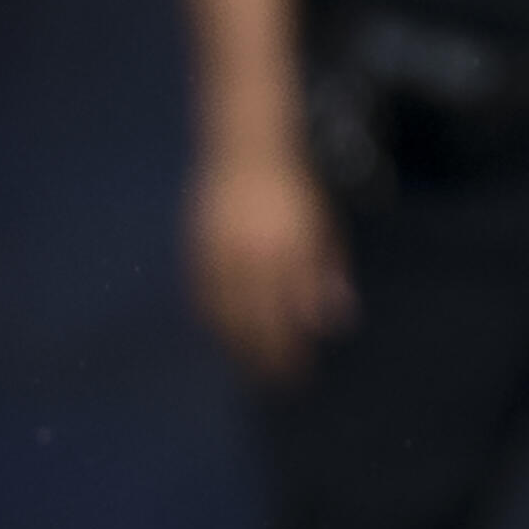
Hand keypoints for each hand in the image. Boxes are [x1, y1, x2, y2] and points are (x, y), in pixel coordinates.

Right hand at [190, 147, 351, 381]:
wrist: (247, 147)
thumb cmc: (297, 189)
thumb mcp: (325, 226)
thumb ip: (329, 272)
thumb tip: (334, 322)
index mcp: (288, 248)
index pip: (287, 316)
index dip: (290, 350)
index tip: (298, 374)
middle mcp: (249, 254)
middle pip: (252, 324)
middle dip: (263, 357)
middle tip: (274, 382)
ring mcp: (216, 252)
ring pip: (221, 316)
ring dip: (235, 346)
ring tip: (250, 366)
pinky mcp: (194, 248)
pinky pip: (201, 298)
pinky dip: (212, 322)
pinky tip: (225, 336)